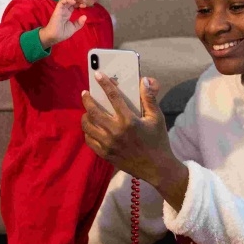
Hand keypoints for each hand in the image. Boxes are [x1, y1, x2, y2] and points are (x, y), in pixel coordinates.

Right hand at [40, 0, 86, 48]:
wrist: (55, 37)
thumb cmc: (62, 33)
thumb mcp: (73, 28)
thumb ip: (79, 23)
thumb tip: (85, 16)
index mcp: (67, 13)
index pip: (73, 4)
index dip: (79, 2)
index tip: (85, 4)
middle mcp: (64, 9)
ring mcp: (60, 9)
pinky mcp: (57, 10)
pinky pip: (61, 2)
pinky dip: (67, 0)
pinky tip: (73, 1)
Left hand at [81, 74, 188, 208]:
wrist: (157, 168)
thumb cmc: (158, 141)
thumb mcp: (157, 118)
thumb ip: (149, 98)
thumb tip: (144, 80)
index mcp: (129, 120)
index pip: (113, 97)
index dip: (105, 84)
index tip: (98, 75)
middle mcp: (116, 131)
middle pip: (94, 111)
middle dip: (87, 99)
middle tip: (85, 93)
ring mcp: (108, 144)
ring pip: (88, 126)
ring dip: (85, 116)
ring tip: (87, 111)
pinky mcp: (105, 154)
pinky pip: (89, 140)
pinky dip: (88, 132)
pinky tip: (90, 127)